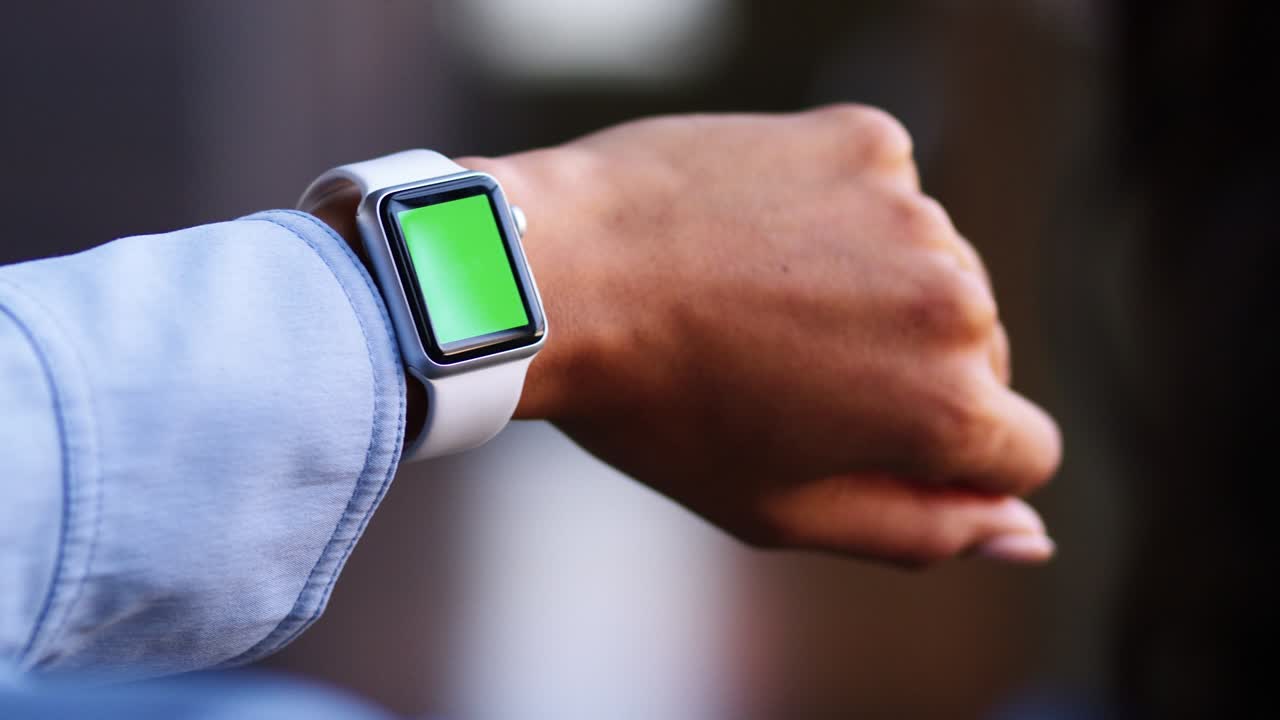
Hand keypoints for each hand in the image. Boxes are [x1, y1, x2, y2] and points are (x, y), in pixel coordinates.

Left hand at [478, 106, 1059, 565]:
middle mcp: (953, 302)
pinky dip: (841, 216)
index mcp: (943, 410)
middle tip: (791, 372)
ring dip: (875, 291)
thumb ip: (921, 531)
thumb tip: (1032, 536)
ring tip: (766, 301)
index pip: (1025, 450)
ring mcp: (911, 209)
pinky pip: (888, 195)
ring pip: (936, 272)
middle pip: (982, 358)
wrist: (562, 276)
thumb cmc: (660, 413)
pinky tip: (761, 237)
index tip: (872, 438)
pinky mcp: (866, 141)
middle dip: (910, 375)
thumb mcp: (784, 510)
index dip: (955, 462)